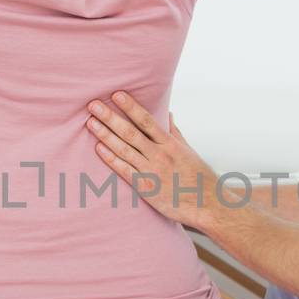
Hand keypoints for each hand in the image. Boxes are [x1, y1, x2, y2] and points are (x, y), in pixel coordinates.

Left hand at [85, 92, 221, 228]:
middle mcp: (159, 154)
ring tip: (90, 122)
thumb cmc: (199, 177)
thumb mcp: (188, 151)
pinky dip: (111, 159)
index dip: (131, 106)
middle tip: (93, 104)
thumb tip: (168, 115)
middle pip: (130, 132)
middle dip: (110, 117)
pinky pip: (124, 170)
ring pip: (124, 149)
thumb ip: (175, 132)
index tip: (117, 94)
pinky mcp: (145, 188)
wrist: (208, 204)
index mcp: (170, 143)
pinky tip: (99, 148)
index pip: (147, 120)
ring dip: (105, 135)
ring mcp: (152, 171)